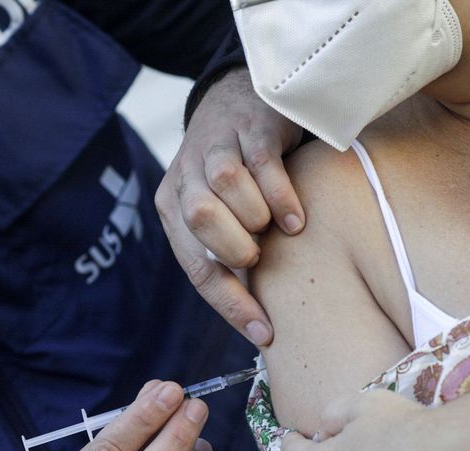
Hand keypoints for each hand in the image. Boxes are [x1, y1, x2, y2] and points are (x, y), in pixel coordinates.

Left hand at [156, 67, 304, 346]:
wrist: (238, 98)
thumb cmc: (236, 175)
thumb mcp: (218, 212)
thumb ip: (225, 252)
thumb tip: (257, 323)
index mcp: (173, 206)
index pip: (196, 266)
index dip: (231, 303)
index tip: (265, 332)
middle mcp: (188, 175)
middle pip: (200, 218)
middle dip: (234, 247)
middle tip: (259, 253)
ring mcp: (219, 146)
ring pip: (226, 185)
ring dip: (255, 216)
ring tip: (279, 230)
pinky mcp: (252, 127)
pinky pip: (262, 163)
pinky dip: (281, 195)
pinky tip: (297, 218)